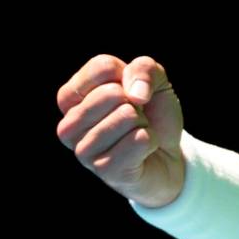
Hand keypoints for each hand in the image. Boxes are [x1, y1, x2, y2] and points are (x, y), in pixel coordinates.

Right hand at [56, 54, 184, 206]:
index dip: (127, 75)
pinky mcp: (104, 171)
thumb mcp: (154, 80)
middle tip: (135, 117)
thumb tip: (135, 95)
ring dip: (143, 123)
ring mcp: (83, 151)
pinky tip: (141, 151)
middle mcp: (69, 126)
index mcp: (72, 98)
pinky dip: (150, 140)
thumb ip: (143, 69)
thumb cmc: (153, 112)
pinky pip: (139, 140)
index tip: (129, 91)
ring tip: (136, 133)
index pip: (100, 67)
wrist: (169, 153)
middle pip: (112, 93)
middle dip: (136, 102)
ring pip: (126, 116)